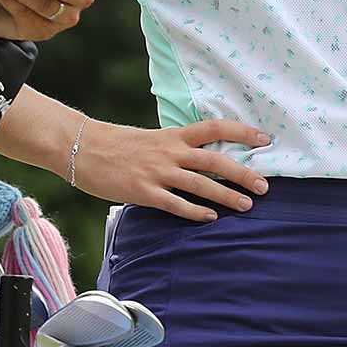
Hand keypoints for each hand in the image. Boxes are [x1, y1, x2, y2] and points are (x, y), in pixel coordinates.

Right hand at [71, 118, 271, 221]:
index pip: (215, 128)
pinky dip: (196, 212)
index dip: (242, 131)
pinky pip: (176, 204)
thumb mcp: (151, 138)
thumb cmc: (116, 144)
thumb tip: (199, 157)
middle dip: (243, 173)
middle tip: (264, 185)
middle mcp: (170, 151)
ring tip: (246, 205)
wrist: (82, 147)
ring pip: (201, 184)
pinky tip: (211, 218)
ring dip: (226, 196)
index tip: (265, 138)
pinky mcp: (144, 191)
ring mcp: (158, 172)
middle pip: (215, 160)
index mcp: (173, 135)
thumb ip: (175, 147)